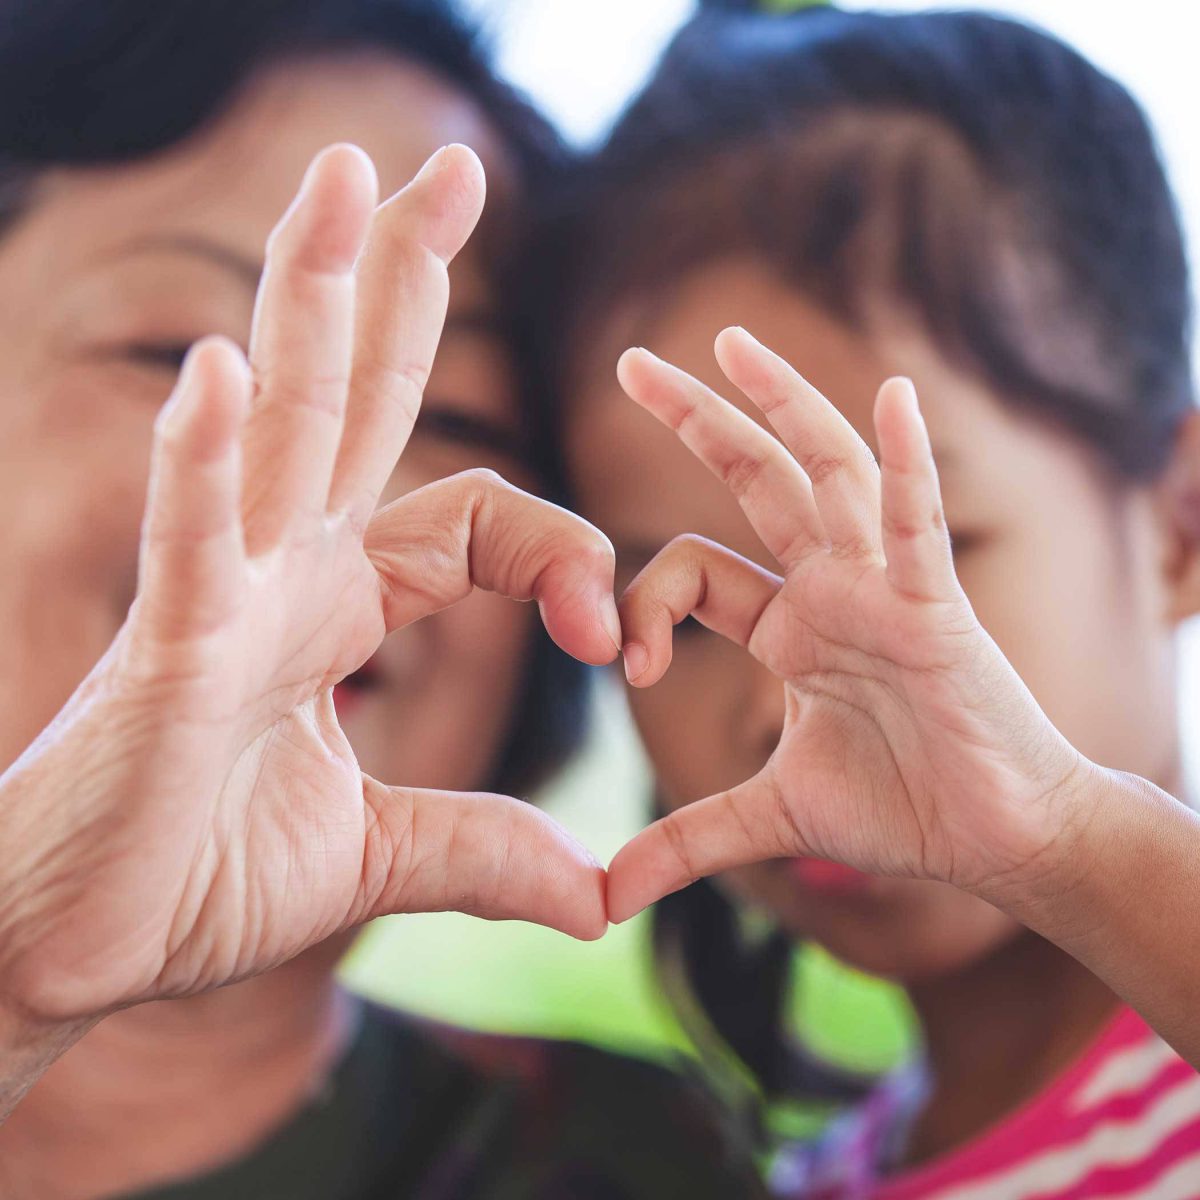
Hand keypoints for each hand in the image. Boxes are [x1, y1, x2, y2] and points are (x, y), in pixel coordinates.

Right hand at [0, 145, 616, 1036]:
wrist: (74, 949)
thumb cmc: (196, 880)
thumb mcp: (376, 860)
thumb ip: (484, 851)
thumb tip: (596, 898)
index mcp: (340, 604)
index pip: (478, 521)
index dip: (563, 555)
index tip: (612, 634)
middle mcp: (284, 572)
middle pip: (357, 400)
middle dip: (399, 280)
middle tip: (446, 163)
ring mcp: (220, 598)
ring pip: (279, 428)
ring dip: (306, 300)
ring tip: (340, 175)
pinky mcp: (163, 654)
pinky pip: (189, 539)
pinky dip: (203, 459)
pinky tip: (225, 372)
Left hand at [607, 327, 1092, 922]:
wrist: (998, 839)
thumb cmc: (902, 810)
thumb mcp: (771, 817)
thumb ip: (686, 840)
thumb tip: (603, 898)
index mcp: (789, 625)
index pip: (695, 570)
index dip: (642, 602)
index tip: (623, 665)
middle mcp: (830, 589)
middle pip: (756, 482)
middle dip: (698, 421)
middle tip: (632, 362)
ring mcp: (883, 589)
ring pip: (828, 477)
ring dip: (784, 407)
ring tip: (734, 343)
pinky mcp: (936, 610)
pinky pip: (917, 527)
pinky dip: (907, 466)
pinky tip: (891, 397)